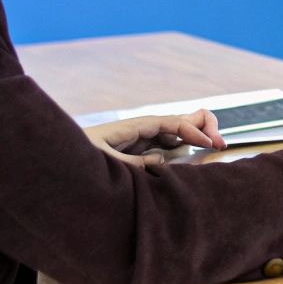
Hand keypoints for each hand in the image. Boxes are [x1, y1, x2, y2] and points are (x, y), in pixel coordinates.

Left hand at [84, 108, 225, 166]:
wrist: (62, 156)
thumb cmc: (80, 156)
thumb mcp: (105, 163)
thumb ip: (133, 164)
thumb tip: (161, 161)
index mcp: (136, 126)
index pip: (174, 123)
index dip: (195, 132)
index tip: (212, 145)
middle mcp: (143, 129)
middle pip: (181, 120)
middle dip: (203, 128)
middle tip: (220, 144)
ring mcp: (143, 138)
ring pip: (178, 132)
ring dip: (197, 136)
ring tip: (215, 147)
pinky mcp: (140, 148)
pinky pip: (169, 144)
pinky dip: (185, 146)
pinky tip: (194, 154)